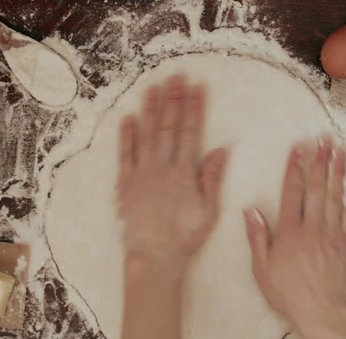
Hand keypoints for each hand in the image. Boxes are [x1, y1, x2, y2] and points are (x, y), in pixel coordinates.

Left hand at [116, 75, 226, 277]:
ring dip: (150, 110)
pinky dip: (126, 136)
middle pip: (168, 127)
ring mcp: (142, 174)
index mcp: (184, 173)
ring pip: (147, 135)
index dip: (194, 108)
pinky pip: (125, 155)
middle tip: (174, 76)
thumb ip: (212, 178)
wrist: (153, 256)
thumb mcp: (208, 211)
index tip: (196, 87)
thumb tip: (221, 150)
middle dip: (172, 100)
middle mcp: (162, 168)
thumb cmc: (184, 236)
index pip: (190, 133)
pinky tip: (128, 118)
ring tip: (152, 87)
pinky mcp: (125, 184)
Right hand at [243, 137, 345, 333]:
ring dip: (336, 170)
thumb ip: (258, 237)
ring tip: (338, 149)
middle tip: (323, 139)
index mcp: (290, 232)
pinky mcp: (345, 242)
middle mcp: (312, 228)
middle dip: (319, 161)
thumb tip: (250, 211)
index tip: (298, 148)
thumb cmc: (288, 292)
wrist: (321, 312)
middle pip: (316, 187)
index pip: (292, 192)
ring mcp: (332, 233)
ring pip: (334, 195)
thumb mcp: (262, 268)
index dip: (295, 168)